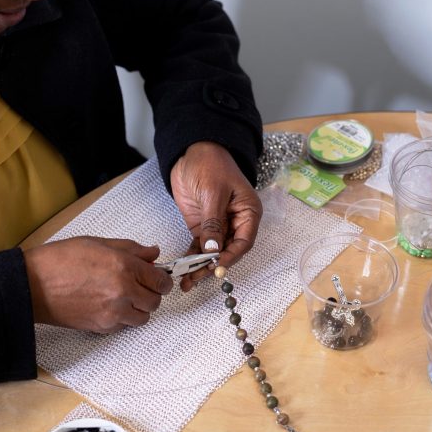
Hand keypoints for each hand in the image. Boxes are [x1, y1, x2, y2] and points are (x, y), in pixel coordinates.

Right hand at [23, 237, 173, 333]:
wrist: (32, 285)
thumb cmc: (59, 260)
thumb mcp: (97, 243)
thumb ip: (130, 249)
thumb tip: (153, 253)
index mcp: (124, 266)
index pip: (160, 280)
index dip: (163, 280)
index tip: (160, 279)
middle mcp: (123, 291)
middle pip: (155, 301)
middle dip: (151, 294)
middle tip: (140, 287)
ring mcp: (113, 312)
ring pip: (142, 317)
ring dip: (138, 308)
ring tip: (123, 297)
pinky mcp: (102, 326)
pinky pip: (124, 326)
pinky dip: (122, 318)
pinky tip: (108, 305)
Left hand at [170, 141, 261, 290]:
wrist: (190, 150)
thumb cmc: (210, 164)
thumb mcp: (213, 193)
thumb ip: (213, 222)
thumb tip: (213, 250)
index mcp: (248, 212)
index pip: (244, 242)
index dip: (230, 256)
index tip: (215, 266)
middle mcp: (236, 222)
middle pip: (228, 251)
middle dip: (212, 265)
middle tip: (196, 277)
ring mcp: (218, 226)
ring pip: (212, 252)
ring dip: (200, 266)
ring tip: (187, 281)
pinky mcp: (202, 226)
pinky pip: (199, 246)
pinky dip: (191, 257)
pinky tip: (183, 269)